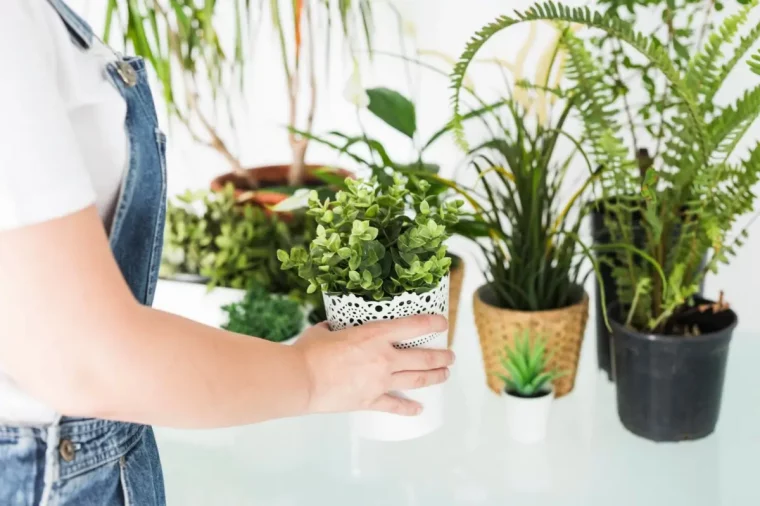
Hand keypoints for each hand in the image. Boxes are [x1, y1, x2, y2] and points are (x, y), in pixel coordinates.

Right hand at [294, 315, 454, 415]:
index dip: (432, 323)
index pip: (413, 326)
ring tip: (445, 375)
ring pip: (417, 380)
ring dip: (435, 377)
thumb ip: (334, 328)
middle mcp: (384, 358)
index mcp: (375, 335)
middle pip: (423, 358)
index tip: (442, 323)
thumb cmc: (308, 352)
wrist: (301, 380)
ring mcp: (380, 381)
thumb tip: (332, 328)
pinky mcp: (370, 400)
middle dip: (441, 356)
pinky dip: (408, 408)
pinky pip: (395, 405)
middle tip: (450, 355)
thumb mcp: (324, 331)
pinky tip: (419, 410)